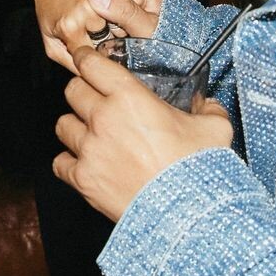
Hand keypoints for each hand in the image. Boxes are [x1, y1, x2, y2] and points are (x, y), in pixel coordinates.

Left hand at [28, 0, 159, 70]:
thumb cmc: (51, 9)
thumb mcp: (52, 43)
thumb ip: (71, 64)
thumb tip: (95, 79)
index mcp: (71, 27)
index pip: (102, 55)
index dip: (109, 59)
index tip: (111, 59)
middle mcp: (86, 7)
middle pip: (121, 36)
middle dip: (120, 40)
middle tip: (115, 38)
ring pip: (133, 17)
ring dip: (131, 22)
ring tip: (121, 23)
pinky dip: (137, 2)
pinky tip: (127, 7)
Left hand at [53, 43, 232, 220]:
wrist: (189, 216)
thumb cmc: (201, 170)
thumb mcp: (215, 129)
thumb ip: (209, 109)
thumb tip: (208, 104)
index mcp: (130, 97)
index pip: (91, 64)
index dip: (86, 59)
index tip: (85, 60)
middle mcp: (103, 118)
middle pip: (72, 90)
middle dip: (82, 93)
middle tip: (94, 102)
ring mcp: (90, 149)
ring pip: (63, 125)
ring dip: (75, 128)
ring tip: (91, 137)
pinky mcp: (82, 178)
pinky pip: (60, 163)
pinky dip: (69, 164)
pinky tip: (86, 166)